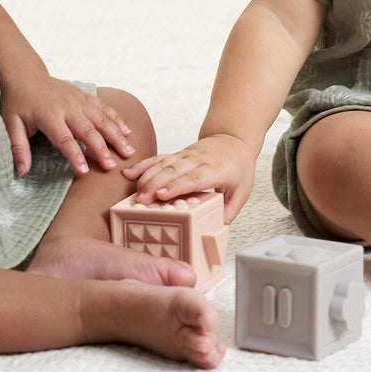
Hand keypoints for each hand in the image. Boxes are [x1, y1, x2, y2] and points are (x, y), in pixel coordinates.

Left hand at [2, 77, 134, 175]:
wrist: (24, 74)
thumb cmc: (17, 101)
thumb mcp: (11, 124)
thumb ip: (18, 148)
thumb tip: (22, 172)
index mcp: (49, 114)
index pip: (64, 139)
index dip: (75, 155)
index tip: (85, 171)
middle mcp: (67, 106)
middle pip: (88, 129)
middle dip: (102, 149)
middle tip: (112, 166)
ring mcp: (78, 99)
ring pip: (101, 118)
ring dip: (116, 135)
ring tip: (128, 151)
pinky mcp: (84, 95)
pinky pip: (103, 107)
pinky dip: (116, 118)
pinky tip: (127, 130)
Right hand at [121, 134, 256, 220]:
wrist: (234, 139)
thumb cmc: (238, 167)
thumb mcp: (241, 192)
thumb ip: (228, 212)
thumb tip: (212, 231)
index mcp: (215, 169)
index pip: (194, 178)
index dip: (176, 186)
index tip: (161, 196)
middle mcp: (198, 160)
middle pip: (173, 171)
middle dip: (155, 185)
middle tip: (142, 201)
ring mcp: (186, 155)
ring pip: (163, 163)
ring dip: (147, 177)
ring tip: (136, 194)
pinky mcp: (177, 154)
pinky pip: (158, 158)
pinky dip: (142, 165)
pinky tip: (128, 173)